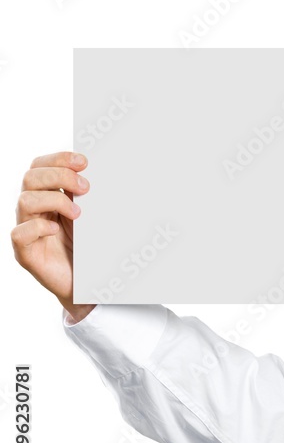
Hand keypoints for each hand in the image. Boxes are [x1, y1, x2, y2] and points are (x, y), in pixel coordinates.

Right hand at [11, 151, 94, 322]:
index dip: (58, 159)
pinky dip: (38, 227)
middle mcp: (33, 210)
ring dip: (55, 201)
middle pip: (30, 177)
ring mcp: (27, 230)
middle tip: (86, 187)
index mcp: (47, 195)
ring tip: (78, 214)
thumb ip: (91, 196)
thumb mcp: (94, 216)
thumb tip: (105, 173)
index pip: (40, 166)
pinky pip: (19, 233)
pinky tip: (55, 230)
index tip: (84, 162)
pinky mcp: (25, 253)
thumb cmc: (90, 247)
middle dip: (59, 176)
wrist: (88, 284)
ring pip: (25, 200)